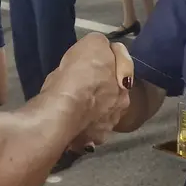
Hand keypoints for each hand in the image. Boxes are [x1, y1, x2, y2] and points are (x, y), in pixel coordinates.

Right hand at [43, 34, 132, 150]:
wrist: (59, 114)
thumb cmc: (78, 76)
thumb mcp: (93, 43)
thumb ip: (101, 44)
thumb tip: (103, 48)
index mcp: (125, 84)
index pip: (123, 67)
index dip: (109, 60)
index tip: (93, 59)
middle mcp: (121, 108)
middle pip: (112, 93)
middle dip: (102, 87)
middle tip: (82, 80)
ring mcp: (105, 128)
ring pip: (100, 113)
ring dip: (91, 107)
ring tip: (74, 102)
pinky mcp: (87, 142)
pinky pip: (84, 129)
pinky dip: (79, 123)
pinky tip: (67, 118)